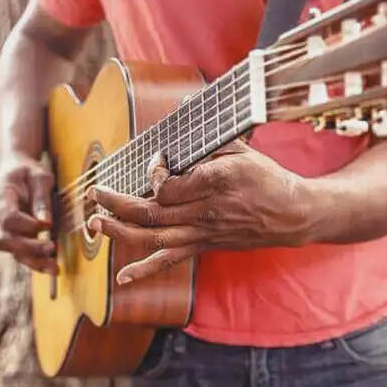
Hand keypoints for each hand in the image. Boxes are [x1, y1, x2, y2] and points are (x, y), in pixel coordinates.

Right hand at [0, 152, 56, 273]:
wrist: (16, 169)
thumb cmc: (28, 172)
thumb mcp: (39, 177)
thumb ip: (41, 199)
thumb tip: (45, 223)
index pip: (7, 218)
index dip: (26, 224)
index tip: (47, 224)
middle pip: (4, 240)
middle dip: (28, 248)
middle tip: (51, 247)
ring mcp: (1, 230)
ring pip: (12, 252)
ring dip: (33, 262)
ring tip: (54, 269)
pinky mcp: (13, 238)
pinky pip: (21, 255)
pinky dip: (36, 262)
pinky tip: (52, 268)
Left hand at [86, 140, 315, 283]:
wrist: (291, 214)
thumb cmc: (266, 177)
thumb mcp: (241, 149)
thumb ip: (208, 137)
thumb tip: (182, 107)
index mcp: (215, 182)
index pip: (168, 186)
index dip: (153, 174)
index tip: (155, 160)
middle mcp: (206, 212)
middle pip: (152, 213)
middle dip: (117, 203)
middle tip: (96, 192)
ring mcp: (203, 233)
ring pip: (154, 237)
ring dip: (121, 232)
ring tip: (96, 223)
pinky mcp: (204, 246)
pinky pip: (171, 261)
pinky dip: (145, 270)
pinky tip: (123, 279)